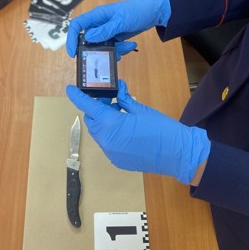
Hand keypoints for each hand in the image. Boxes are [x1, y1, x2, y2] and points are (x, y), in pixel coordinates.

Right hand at [66, 0, 170, 57]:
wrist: (154, 10)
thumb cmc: (137, 9)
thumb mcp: (121, 21)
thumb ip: (105, 30)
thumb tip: (88, 38)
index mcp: (97, 16)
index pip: (77, 26)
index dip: (72, 39)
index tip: (73, 53)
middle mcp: (99, 24)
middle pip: (88, 40)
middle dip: (97, 50)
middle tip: (106, 56)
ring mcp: (107, 31)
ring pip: (102, 47)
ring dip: (113, 51)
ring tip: (126, 47)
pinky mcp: (115, 37)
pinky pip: (112, 48)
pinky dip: (120, 50)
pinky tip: (131, 45)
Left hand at [66, 80, 209, 183]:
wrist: (178, 155)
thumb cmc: (162, 129)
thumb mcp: (142, 109)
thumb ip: (125, 99)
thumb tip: (118, 90)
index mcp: (111, 124)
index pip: (88, 107)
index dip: (78, 97)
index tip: (70, 89)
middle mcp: (107, 140)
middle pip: (92, 120)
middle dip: (97, 109)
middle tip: (110, 99)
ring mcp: (111, 152)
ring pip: (99, 133)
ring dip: (104, 121)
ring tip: (120, 112)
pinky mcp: (118, 160)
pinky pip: (107, 143)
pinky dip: (111, 134)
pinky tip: (125, 129)